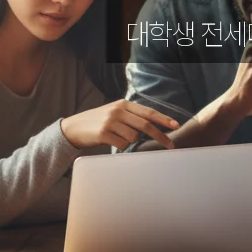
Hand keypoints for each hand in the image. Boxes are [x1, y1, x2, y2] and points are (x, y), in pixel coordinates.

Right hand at [61, 100, 179, 149]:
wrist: (74, 127)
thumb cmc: (98, 122)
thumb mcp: (115, 113)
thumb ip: (132, 117)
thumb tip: (153, 126)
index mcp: (123, 104)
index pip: (148, 112)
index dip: (163, 119)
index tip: (176, 125)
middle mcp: (118, 111)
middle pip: (145, 125)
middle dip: (160, 136)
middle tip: (170, 145)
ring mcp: (111, 122)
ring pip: (133, 137)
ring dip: (129, 141)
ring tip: (117, 137)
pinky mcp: (104, 133)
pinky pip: (122, 145)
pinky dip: (120, 146)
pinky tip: (110, 141)